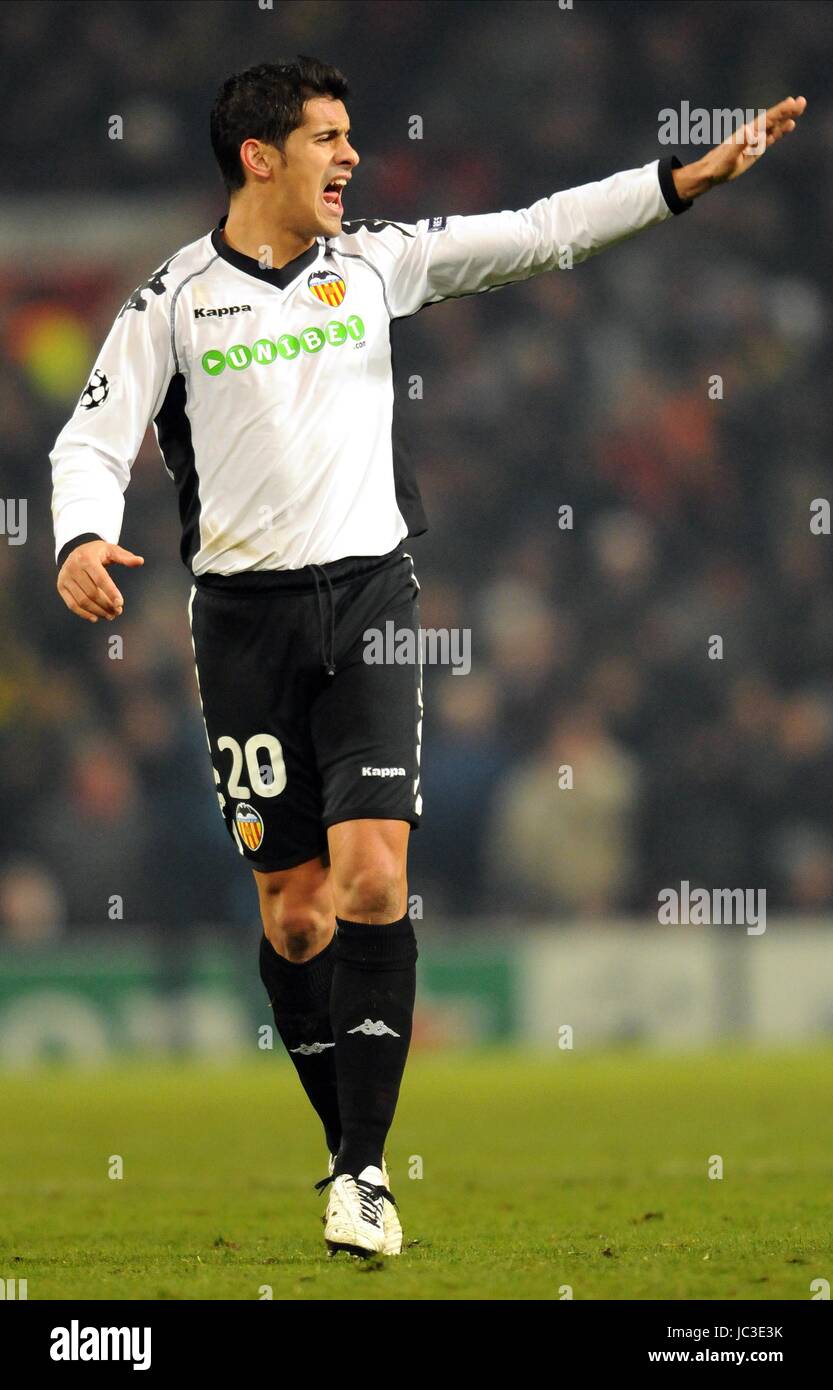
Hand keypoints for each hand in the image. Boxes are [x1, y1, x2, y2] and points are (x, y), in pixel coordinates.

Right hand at [57, 540, 143, 622]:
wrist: (76, 550)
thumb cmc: (98, 552)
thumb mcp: (112, 550)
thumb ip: (126, 557)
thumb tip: (140, 561)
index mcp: (87, 558)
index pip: (100, 579)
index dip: (111, 592)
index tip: (120, 604)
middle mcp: (73, 567)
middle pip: (92, 593)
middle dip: (106, 605)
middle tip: (118, 612)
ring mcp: (65, 577)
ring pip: (82, 601)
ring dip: (98, 611)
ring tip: (110, 616)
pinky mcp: (61, 586)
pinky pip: (72, 604)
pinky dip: (83, 614)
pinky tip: (96, 618)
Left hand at [673, 95, 806, 198]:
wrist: (710, 172)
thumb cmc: (719, 167)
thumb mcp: (730, 157)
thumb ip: (740, 143)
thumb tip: (750, 129)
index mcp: (748, 134)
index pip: (767, 120)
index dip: (780, 112)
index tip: (792, 102)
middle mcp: (752, 134)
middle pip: (772, 120)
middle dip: (786, 111)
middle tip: (802, 101)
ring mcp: (754, 140)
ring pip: (773, 127)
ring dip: (786, 118)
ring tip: (799, 109)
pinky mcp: (755, 148)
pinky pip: (770, 137)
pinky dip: (780, 130)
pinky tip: (788, 125)